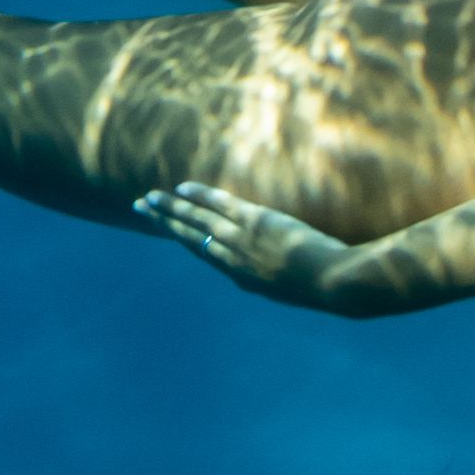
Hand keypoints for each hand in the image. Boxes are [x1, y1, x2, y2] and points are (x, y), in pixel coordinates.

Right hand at [141, 181, 400, 315]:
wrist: (333, 284)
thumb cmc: (323, 286)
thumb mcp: (292, 285)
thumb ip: (277, 274)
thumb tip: (274, 267)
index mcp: (241, 277)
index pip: (205, 253)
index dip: (184, 240)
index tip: (168, 230)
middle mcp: (232, 260)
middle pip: (189, 237)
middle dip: (164, 223)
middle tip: (141, 209)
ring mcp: (240, 241)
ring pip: (196, 221)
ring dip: (170, 209)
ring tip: (148, 199)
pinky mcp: (254, 223)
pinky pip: (220, 205)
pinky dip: (199, 196)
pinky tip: (181, 189)